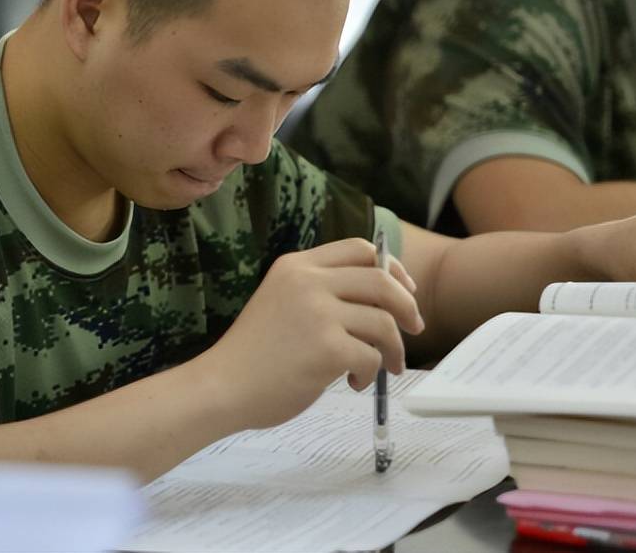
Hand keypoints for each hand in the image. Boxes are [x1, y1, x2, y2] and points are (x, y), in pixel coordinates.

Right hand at [200, 238, 424, 429]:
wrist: (221, 386)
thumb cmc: (253, 354)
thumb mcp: (282, 301)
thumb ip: (320, 292)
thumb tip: (382, 299)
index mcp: (297, 266)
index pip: (359, 249)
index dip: (391, 267)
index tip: (404, 290)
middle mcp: (308, 282)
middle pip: (382, 280)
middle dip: (407, 305)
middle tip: (415, 328)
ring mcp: (318, 313)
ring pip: (383, 322)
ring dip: (394, 348)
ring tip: (384, 368)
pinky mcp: (327, 348)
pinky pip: (372, 356)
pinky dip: (370, 373)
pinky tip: (351, 382)